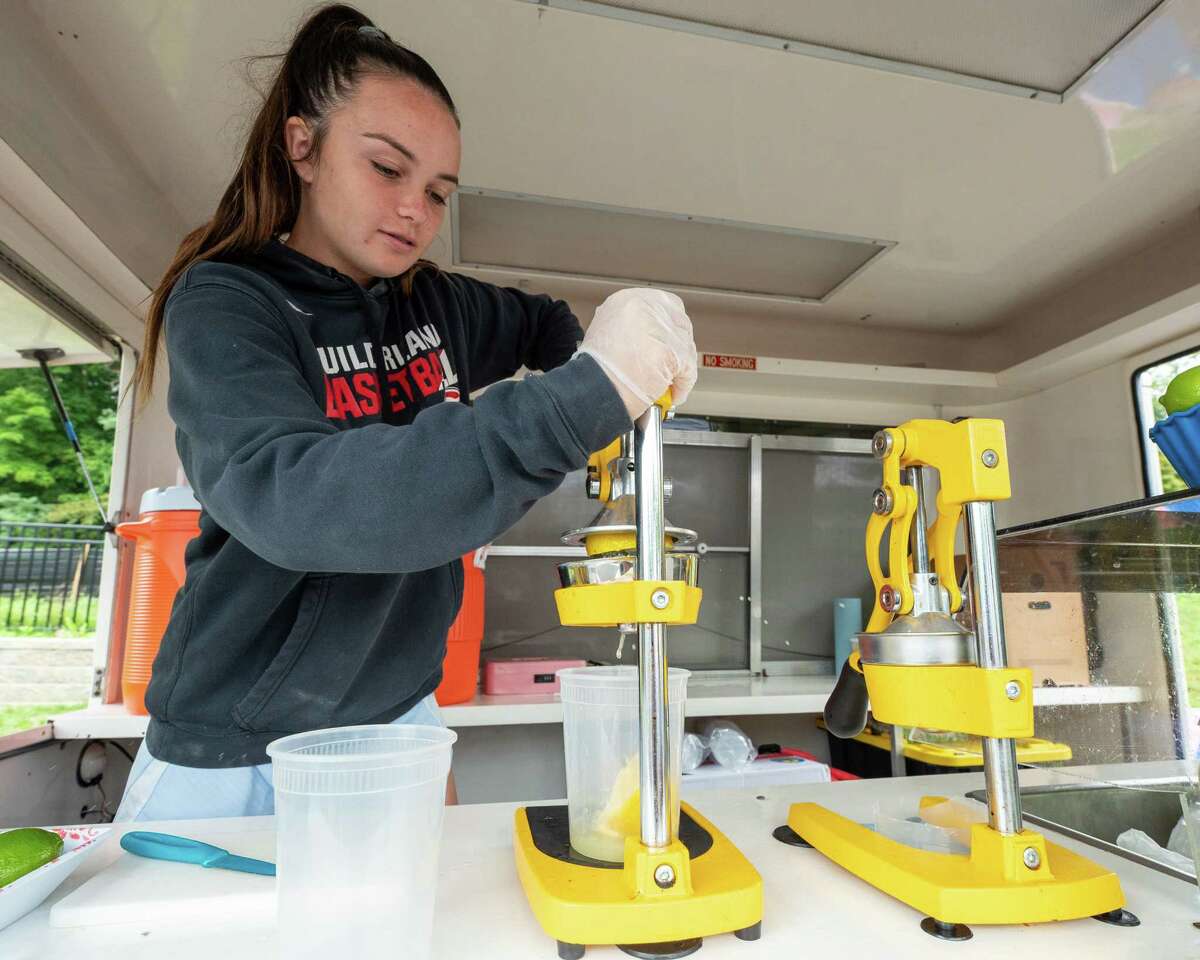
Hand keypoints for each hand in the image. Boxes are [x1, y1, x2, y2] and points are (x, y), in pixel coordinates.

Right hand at [577, 288, 697, 418]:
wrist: (592, 388)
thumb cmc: (594, 369)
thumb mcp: (605, 332)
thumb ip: (631, 328)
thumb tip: (650, 339)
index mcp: (628, 300)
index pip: (665, 304)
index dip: (669, 326)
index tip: (668, 341)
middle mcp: (646, 307)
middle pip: (680, 323)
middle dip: (679, 346)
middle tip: (672, 363)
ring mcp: (661, 329)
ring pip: (687, 347)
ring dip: (681, 367)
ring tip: (669, 382)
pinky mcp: (673, 352)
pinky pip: (688, 369)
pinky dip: (683, 384)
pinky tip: (673, 392)